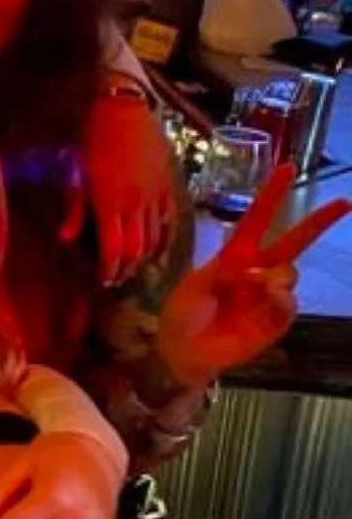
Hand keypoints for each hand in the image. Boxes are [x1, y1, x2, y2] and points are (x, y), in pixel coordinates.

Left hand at [74, 93, 175, 285]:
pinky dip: (164, 238)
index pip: (113, 250)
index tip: (103, 279)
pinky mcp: (169, 185)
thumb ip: (73, 208)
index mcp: (109, 203)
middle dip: (126, 268)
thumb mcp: (74, 172)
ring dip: (145, 257)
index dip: (109, 269)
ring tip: (134, 265)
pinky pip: (170, 220)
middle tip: (117, 277)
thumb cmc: (91, 138)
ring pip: (156, 238)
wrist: (123, 108)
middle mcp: (136, 205)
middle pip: (136, 250)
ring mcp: (156, 196)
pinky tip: (157, 245)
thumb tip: (65, 239)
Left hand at [158, 163, 350, 383]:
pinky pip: (288, 304)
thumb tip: (258, 268)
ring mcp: (269, 295)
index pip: (256, 218)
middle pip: (293, 241)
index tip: (287, 167)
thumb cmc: (183, 313)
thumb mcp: (194, 284)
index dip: (271, 194)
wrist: (184, 351)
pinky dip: (277, 302)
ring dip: (271, 279)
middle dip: (318, 221)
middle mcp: (257, 270)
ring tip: (246, 292)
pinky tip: (264, 305)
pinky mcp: (275, 319)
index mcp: (234, 255)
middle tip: (345, 201)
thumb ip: (222, 270)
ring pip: (289, 274)